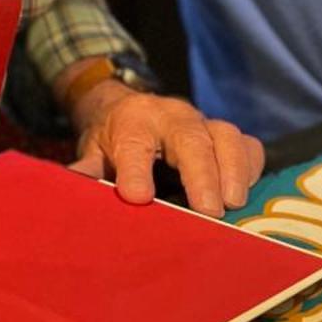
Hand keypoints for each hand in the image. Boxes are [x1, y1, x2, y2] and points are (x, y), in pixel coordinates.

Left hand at [68, 81, 264, 217]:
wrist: (130, 110)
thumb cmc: (112, 141)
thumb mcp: (92, 153)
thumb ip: (85, 173)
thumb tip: (70, 192)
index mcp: (131, 122)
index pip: (133, 144)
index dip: (135, 171)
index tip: (138, 197)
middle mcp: (170, 116)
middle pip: (190, 138)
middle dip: (201, 174)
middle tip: (208, 211)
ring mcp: (202, 123)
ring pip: (225, 136)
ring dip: (233, 170)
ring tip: (233, 204)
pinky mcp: (224, 135)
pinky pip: (247, 145)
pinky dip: (251, 168)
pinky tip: (247, 195)